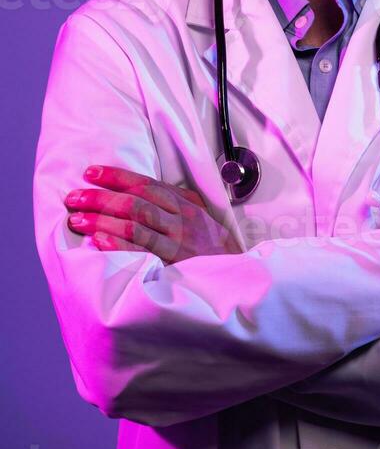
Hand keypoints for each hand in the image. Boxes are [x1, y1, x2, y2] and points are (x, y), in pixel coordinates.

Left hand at [65, 165, 238, 262]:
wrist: (237, 276)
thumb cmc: (212, 247)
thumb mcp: (199, 216)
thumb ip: (174, 202)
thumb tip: (139, 188)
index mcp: (186, 204)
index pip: (146, 184)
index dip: (116, 176)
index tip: (90, 172)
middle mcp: (182, 219)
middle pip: (135, 202)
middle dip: (101, 197)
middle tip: (74, 196)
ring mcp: (179, 242)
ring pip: (135, 224)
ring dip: (102, 220)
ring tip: (77, 219)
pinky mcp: (175, 265)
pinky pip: (143, 252)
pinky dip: (119, 245)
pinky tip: (98, 241)